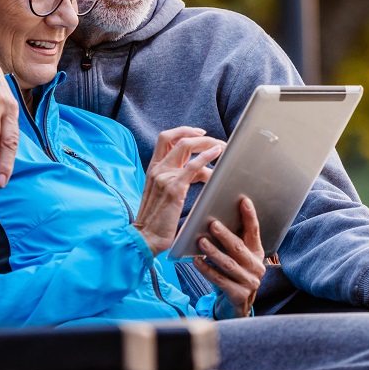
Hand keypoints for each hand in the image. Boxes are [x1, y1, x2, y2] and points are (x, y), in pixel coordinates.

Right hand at [136, 127, 224, 254]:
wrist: (146, 237)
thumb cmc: (158, 219)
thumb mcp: (164, 193)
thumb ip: (179, 178)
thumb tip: (202, 171)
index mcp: (153, 169)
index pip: (166, 139)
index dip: (184, 131)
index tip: (200, 134)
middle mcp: (157, 169)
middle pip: (177, 138)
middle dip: (199, 136)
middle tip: (216, 141)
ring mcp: (164, 176)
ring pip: (185, 146)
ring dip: (206, 143)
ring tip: (222, 148)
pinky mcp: (174, 188)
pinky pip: (192, 166)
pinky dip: (206, 156)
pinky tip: (217, 153)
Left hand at [194, 196, 264, 318]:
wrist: (237, 306)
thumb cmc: (233, 274)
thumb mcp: (237, 257)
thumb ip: (232, 241)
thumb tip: (215, 219)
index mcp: (257, 253)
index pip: (254, 231)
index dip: (250, 216)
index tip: (243, 200)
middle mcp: (256, 266)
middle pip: (239, 248)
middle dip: (225, 235)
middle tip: (212, 224)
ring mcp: (249, 282)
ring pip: (228, 264)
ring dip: (213, 252)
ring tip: (201, 242)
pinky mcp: (239, 295)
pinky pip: (220, 280)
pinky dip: (207, 270)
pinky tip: (196, 262)